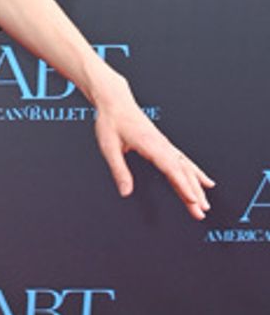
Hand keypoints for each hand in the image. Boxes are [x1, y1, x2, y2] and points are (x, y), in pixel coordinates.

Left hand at [93, 85, 214, 219]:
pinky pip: (184, 161)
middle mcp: (162, 145)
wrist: (116, 102)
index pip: (172, 169)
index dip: (184, 186)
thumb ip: (119, 170)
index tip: (193, 201)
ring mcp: (165, 144)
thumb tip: (125, 192)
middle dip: (194, 193)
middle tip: (202, 212)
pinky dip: (195, 172)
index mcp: (150, 145)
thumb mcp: (109, 147)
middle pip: (183, 172)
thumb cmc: (111, 122)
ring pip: (186, 167)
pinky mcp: (164, 144)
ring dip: (197, 186)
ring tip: (206, 203)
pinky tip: (204, 181)